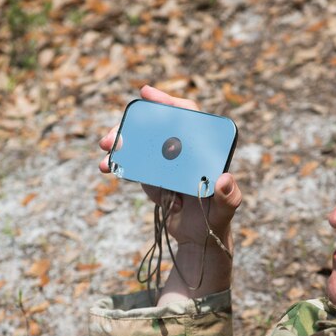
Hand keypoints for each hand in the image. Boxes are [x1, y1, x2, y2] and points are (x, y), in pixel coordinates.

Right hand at [98, 86, 242, 300]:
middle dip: (132, 130)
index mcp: (205, 151)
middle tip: (111, 138)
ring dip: (121, 149)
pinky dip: (121, 167)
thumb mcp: (225, 211)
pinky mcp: (156, 179)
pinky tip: (109, 170)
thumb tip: (223, 179)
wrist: (199, 242)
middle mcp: (185, 153)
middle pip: (157, 130)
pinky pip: (137, 168)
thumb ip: (229, 197)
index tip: (146, 93)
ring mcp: (169, 165)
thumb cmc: (217, 223)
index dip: (168, 103)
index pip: (188, 117)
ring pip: (142, 147)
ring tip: (105, 160)